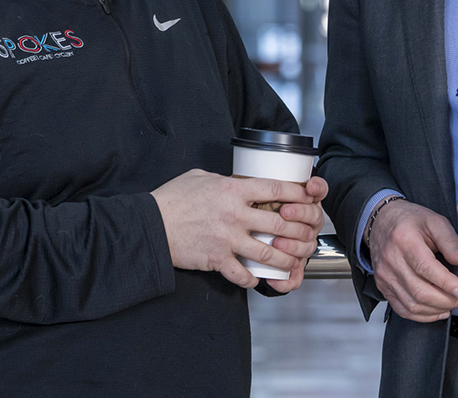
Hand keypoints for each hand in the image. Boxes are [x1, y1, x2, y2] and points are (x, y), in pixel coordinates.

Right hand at [151, 169, 318, 288]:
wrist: (150, 225)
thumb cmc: (172, 199)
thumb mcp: (200, 177)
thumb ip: (223, 180)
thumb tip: (236, 182)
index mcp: (232, 190)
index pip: (275, 188)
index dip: (297, 193)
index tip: (307, 196)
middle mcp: (234, 214)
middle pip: (279, 223)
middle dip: (298, 231)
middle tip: (305, 235)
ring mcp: (226, 238)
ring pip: (267, 252)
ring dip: (284, 259)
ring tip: (291, 262)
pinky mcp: (216, 259)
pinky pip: (242, 274)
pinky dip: (253, 279)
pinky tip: (257, 279)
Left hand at [263, 175, 328, 293]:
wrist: (244, 238)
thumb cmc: (252, 210)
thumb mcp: (255, 191)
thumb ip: (263, 182)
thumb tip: (265, 174)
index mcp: (302, 202)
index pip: (318, 191)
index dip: (316, 189)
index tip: (308, 187)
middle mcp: (305, 223)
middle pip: (315, 217)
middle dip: (301, 214)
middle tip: (284, 212)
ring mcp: (301, 245)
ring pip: (308, 246)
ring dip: (294, 245)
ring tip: (277, 243)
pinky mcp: (292, 266)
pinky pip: (296, 276)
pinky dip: (287, 279)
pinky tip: (275, 278)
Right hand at [367, 198, 457, 321]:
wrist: (380, 222)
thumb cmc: (408, 221)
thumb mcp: (434, 221)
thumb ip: (450, 240)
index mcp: (404, 239)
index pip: (426, 268)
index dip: (446, 283)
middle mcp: (391, 260)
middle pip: (420, 291)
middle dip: (447, 300)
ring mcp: (385, 276)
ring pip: (413, 304)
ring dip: (438, 310)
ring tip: (455, 304)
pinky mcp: (383, 287)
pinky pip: (403, 309)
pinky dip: (423, 316)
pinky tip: (438, 311)